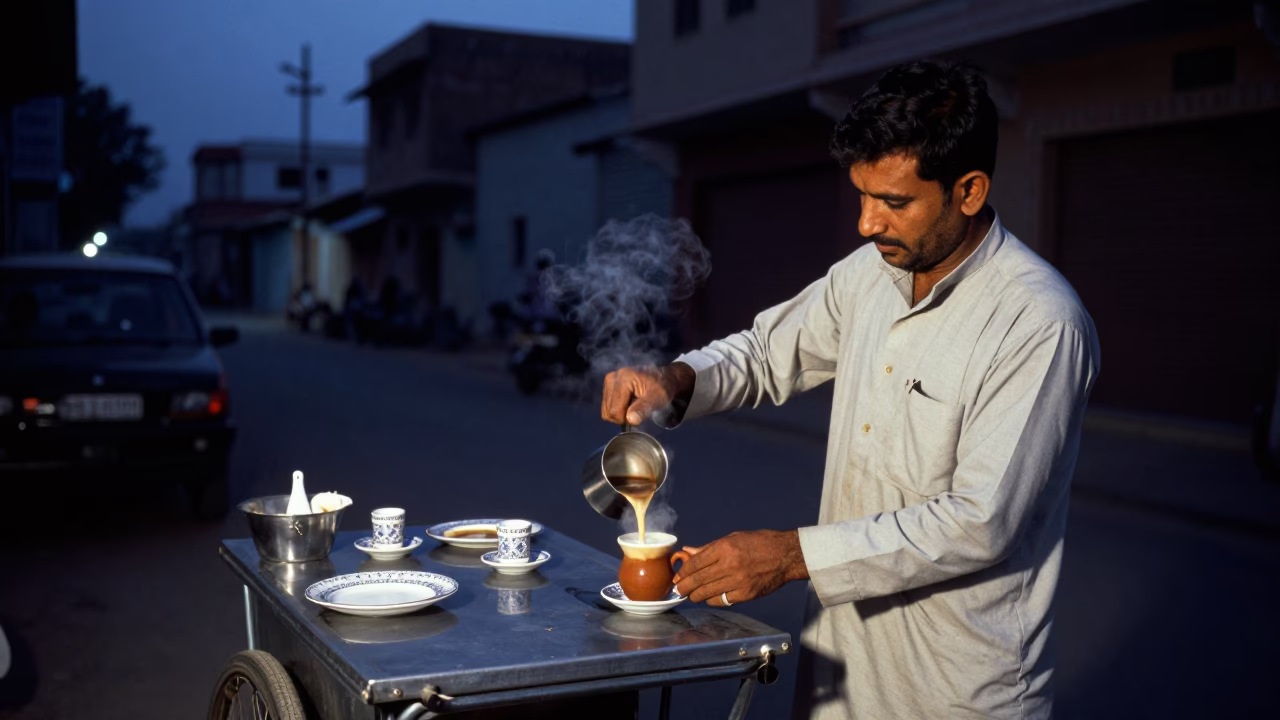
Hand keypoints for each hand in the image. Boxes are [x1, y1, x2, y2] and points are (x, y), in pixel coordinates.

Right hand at [601, 363, 694, 426]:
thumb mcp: (657, 399)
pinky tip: (629, 402)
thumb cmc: (661, 386)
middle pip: (608, 411)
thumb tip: (631, 420)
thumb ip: (643, 409)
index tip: (639, 413)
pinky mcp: (608, 385)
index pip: (615, 410)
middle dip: (622, 416)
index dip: (626, 418)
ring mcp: (609, 381)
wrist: (662, 377)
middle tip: (637, 409)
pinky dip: (618, 408)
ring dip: (620, 412)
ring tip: (634, 404)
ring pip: (606, 410)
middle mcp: (612, 377)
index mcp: (624, 378)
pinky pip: (607, 406)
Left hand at [672, 530, 808, 606]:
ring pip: (707, 593)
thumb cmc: (759, 543)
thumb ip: (709, 548)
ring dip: (696, 596)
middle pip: (698, 580)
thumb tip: (688, 552)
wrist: (785, 555)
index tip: (677, 577)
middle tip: (678, 590)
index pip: (695, 563)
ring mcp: (738, 581)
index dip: (683, 572)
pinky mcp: (746, 594)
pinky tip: (709, 597)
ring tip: (692, 595)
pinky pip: (722, 600)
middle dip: (684, 587)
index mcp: (725, 548)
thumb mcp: (733, 538)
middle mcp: (729, 565)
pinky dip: (712, 600)